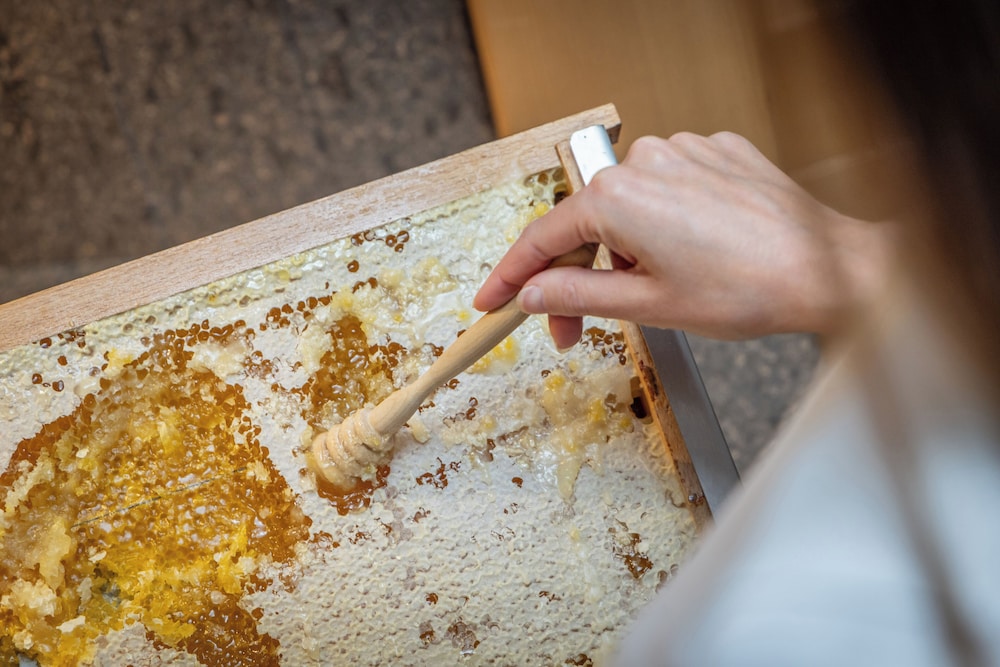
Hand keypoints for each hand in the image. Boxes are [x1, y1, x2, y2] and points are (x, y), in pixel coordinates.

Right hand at [474, 132, 891, 348]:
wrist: (829, 269)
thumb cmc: (747, 290)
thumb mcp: (647, 306)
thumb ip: (577, 297)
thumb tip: (532, 294)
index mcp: (616, 199)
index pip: (543, 239)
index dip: (513, 276)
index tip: (493, 301)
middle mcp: (643, 161)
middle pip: (585, 224)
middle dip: (577, 278)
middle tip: (573, 332)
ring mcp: (682, 150)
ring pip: (627, 207)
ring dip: (626, 250)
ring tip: (660, 288)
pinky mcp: (715, 150)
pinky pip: (668, 188)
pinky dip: (665, 223)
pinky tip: (692, 252)